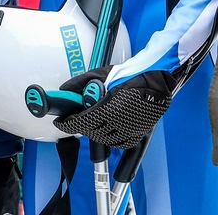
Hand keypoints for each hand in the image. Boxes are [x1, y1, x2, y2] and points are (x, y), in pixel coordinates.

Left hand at [54, 67, 174, 148]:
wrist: (158, 80)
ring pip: (104, 139)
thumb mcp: (103, 74)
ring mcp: (129, 130)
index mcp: (108, 108)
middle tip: (75, 117)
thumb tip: (64, 90)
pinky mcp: (138, 134)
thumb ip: (81, 82)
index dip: (67, 124)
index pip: (81, 122)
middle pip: (91, 131)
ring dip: (94, 132)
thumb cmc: (130, 74)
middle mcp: (118, 123)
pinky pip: (119, 143)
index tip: (59, 122)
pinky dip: (110, 139)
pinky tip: (107, 129)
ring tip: (90, 121)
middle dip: (80, 125)